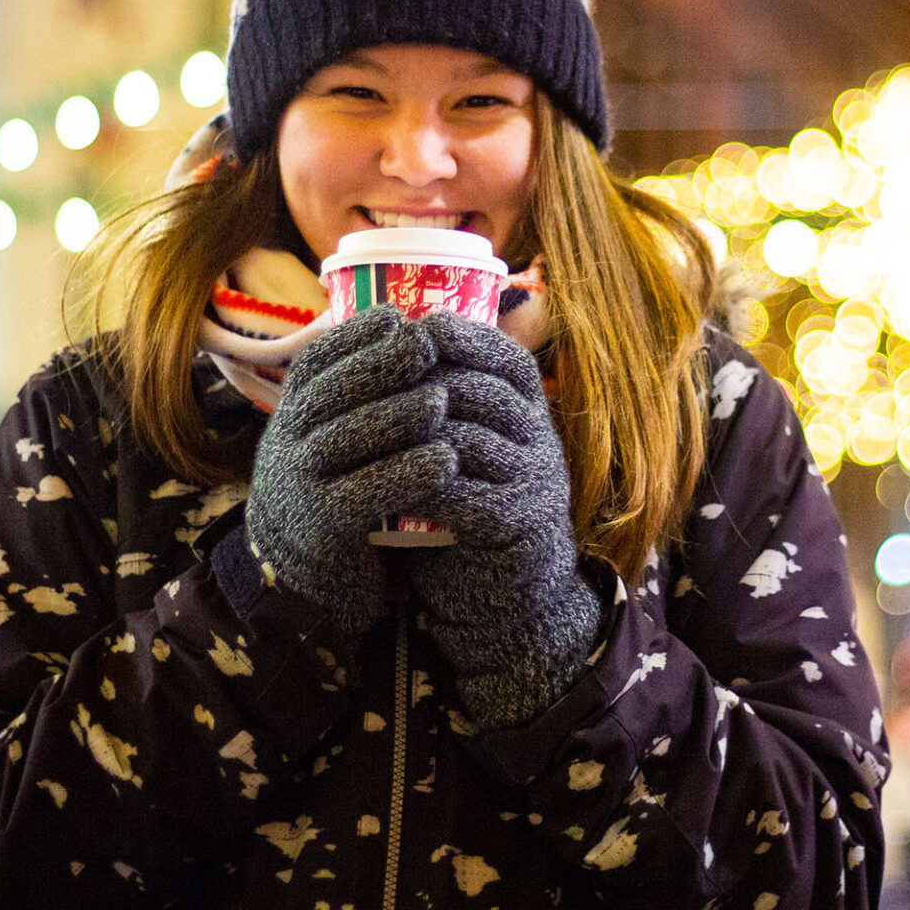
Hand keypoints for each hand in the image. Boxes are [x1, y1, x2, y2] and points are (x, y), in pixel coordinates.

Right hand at [238, 307, 454, 640]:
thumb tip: (406, 319)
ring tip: (442, 399)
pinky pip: (368, 492)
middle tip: (430, 348)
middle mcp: (287, 438)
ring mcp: (301, 481)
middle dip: (384, 365)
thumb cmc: (335, 481)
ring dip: (399, 415)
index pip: (319, 358)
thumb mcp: (329, 428)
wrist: (301, 570)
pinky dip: (409, 473)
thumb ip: (357, 386)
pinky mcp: (325, 525)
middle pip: (335, 392)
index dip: (360, 336)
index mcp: (292, 407)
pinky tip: (446, 460)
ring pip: (350, 438)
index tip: (403, 319)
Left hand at [408, 311, 601, 728]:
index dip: (465, 337)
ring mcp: (537, 479)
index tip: (414, 326)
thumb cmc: (469, 498)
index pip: (507, 357)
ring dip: (414, 433)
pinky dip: (422, 484)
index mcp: (532, 408)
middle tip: (371, 381)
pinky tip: (388, 481)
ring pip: (469, 439)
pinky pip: (466, 494)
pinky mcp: (521, 522)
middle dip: (424, 383)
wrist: (500, 583)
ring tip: (365, 429)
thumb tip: (391, 328)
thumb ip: (442, 394)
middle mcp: (543, 437)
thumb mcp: (463, 437)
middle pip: (482, 391)